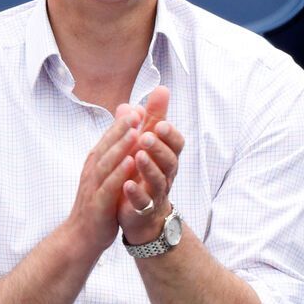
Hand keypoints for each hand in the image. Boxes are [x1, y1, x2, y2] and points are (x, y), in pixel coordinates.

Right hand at [66, 105, 145, 255]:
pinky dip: (119, 174)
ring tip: (136, 133)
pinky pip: (109, 187)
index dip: (122, 123)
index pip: (108, 139)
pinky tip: (131, 163)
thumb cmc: (97, 202)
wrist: (82, 236)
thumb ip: (114, 151)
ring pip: (107, 163)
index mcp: (96, 163)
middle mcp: (93, 171)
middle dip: (121, 128)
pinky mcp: (98, 205)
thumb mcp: (106, 174)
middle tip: (137, 112)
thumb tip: (124, 129)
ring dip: (120, 147)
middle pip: (107, 146)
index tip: (137, 107)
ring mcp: (94, 187)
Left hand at [118, 86, 185, 244]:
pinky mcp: (143, 209)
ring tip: (137, 156)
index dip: (170, 134)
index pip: (176, 144)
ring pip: (158, 180)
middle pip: (169, 160)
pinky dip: (136, 193)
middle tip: (147, 135)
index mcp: (167, 157)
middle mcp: (166, 174)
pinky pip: (143, 202)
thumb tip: (160, 89)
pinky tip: (127, 184)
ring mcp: (156, 192)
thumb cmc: (147, 172)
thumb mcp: (150, 142)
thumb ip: (154, 118)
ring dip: (148, 167)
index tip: (160, 123)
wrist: (143, 214)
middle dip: (159, 147)